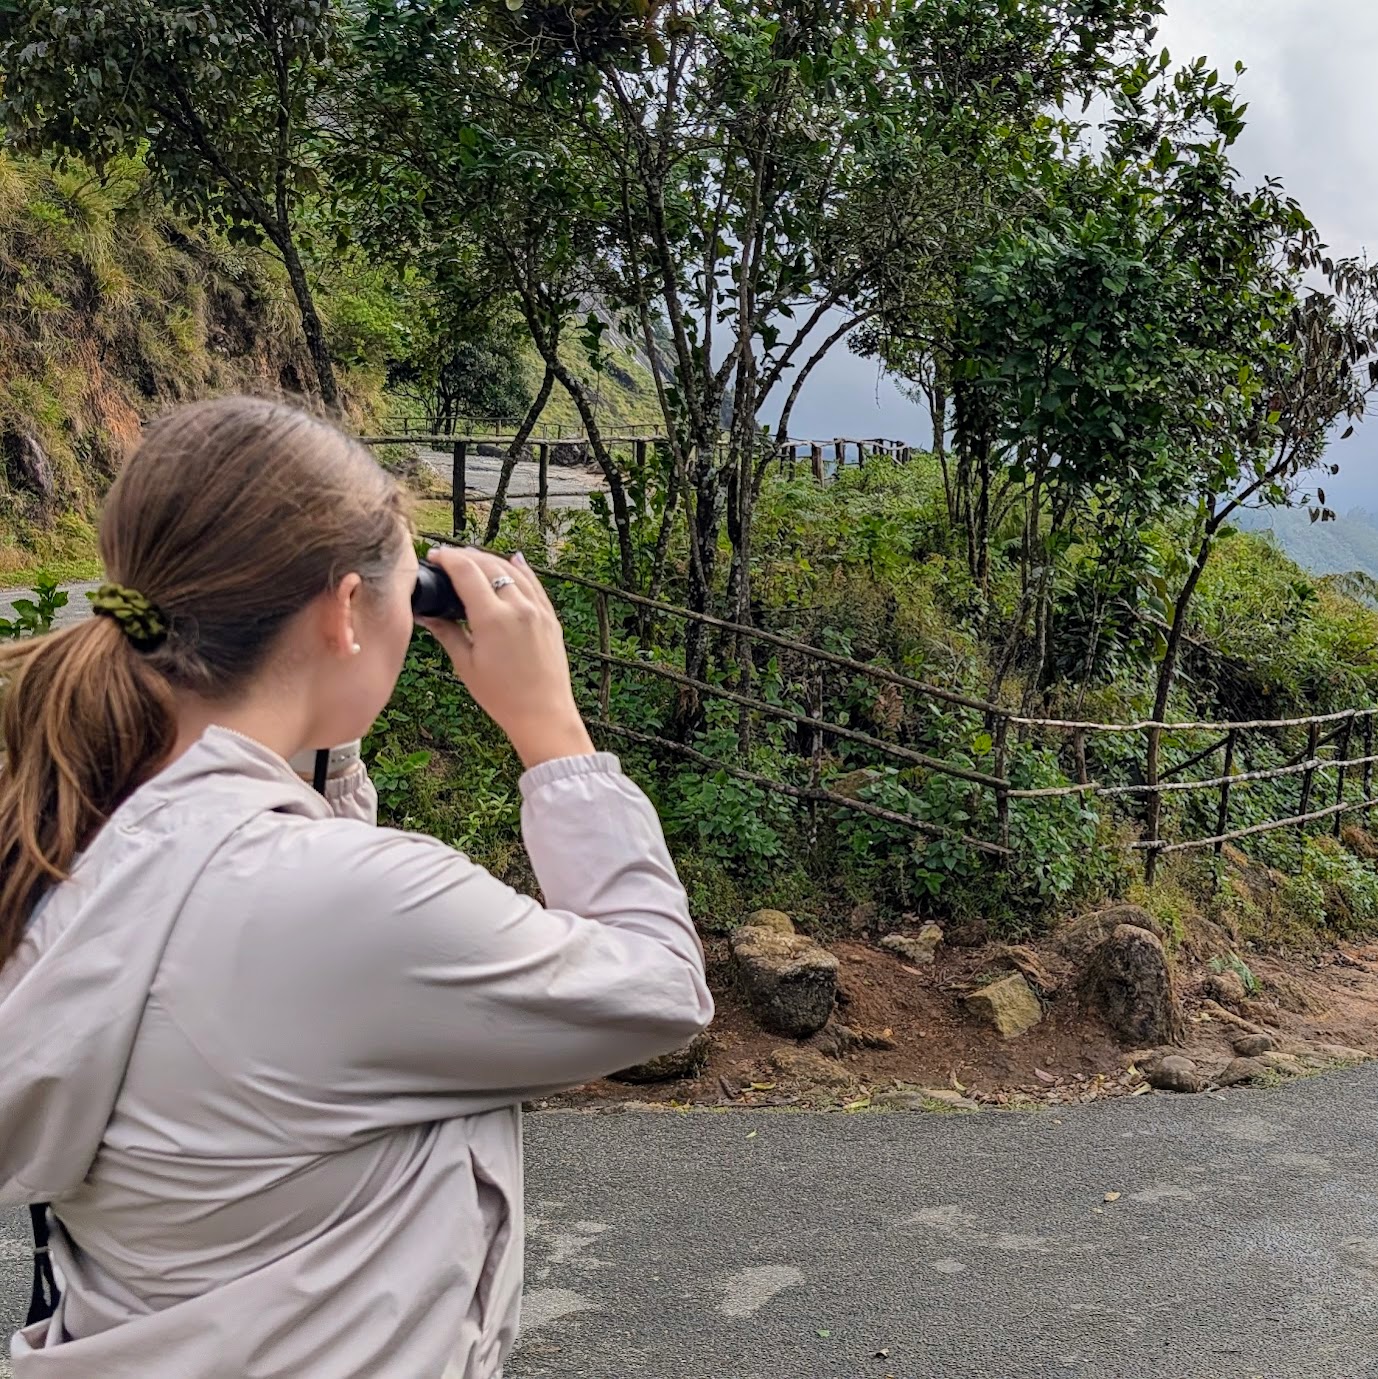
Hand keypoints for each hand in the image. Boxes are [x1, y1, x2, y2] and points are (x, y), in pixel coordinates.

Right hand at [419, 547, 594, 769]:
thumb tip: (425, 615)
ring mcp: (538, 610)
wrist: (543, 714)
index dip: (448, 558)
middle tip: (449, 557)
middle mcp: (518, 607)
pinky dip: (522, 569)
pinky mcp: (550, 618)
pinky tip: (514, 559)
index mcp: (493, 618)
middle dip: (466, 556)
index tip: (435, 555)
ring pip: (513, 570)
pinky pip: (534, 584)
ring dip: (491, 560)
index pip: (466, 572)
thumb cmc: (502, 696)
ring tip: (473, 557)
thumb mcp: (466, 665)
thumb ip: (446, 633)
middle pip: (489, 565)